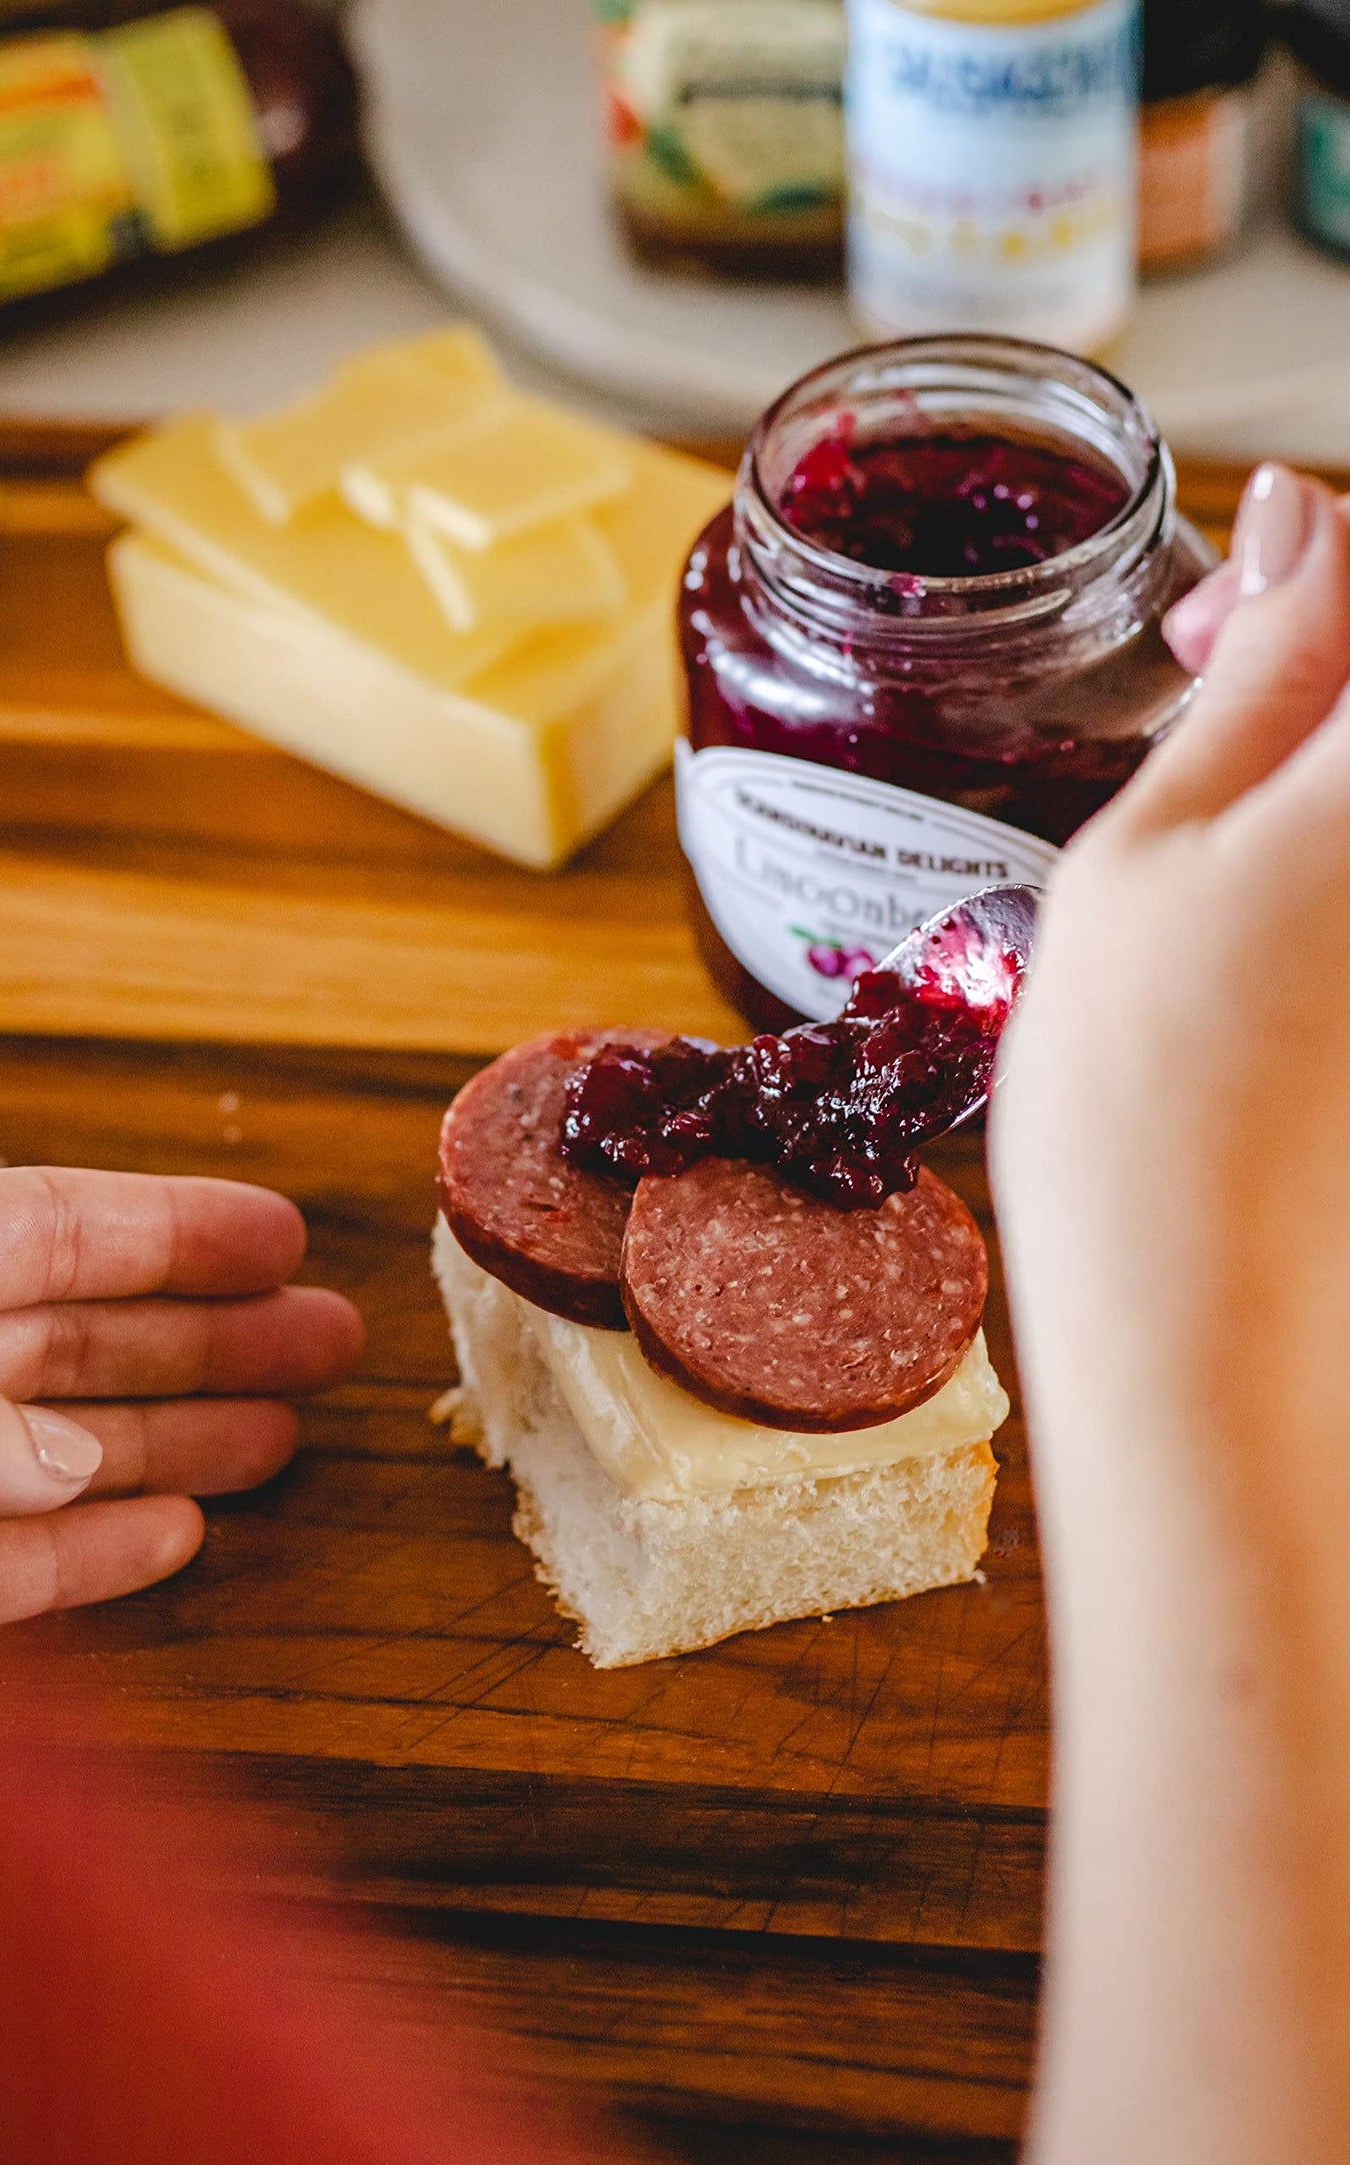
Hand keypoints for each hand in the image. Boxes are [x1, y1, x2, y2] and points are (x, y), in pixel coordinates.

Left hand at [0, 1166, 362, 1643]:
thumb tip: (64, 1467)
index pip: (44, 1226)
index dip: (172, 1232)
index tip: (285, 1240)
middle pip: (65, 1342)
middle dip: (204, 1340)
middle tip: (326, 1341)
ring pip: (37, 1461)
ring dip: (166, 1446)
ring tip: (281, 1438)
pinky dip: (74, 1560)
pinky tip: (174, 1537)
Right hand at [995, 463, 1349, 1459]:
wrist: (1206, 1336)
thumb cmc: (1141, 1108)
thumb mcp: (1149, 851)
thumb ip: (1258, 673)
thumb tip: (1299, 522)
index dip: (1309, 571)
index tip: (1212, 620)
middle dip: (1329, 664)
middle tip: (1221, 701)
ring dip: (1327, 766)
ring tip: (1235, 826)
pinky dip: (1332, 859)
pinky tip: (1280, 910)